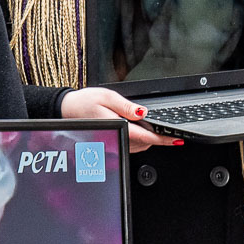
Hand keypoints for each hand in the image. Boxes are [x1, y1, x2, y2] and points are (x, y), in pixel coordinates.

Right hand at [59, 87, 176, 151]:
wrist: (67, 110)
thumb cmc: (84, 102)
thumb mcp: (108, 97)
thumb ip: (127, 107)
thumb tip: (143, 113)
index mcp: (117, 127)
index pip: (146, 137)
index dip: (163, 139)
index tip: (175, 140)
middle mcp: (115, 140)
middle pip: (144, 144)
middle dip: (155, 136)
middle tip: (159, 125)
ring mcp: (113, 144)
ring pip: (138, 147)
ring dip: (147, 138)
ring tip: (144, 123)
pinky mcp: (112, 144)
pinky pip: (130, 146)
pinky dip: (138, 139)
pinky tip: (135, 128)